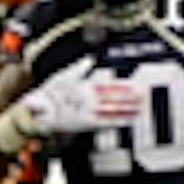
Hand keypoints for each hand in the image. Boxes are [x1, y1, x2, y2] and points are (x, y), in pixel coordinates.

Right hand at [3, 55, 144, 144]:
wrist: (37, 111)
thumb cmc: (49, 93)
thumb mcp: (63, 76)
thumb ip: (79, 68)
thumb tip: (90, 59)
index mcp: (85, 86)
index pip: (109, 86)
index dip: (124, 87)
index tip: (137, 86)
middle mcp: (89, 98)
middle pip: (114, 98)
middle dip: (131, 97)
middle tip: (146, 97)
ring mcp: (88, 111)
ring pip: (112, 110)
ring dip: (128, 109)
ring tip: (141, 108)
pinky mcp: (85, 123)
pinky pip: (104, 122)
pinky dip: (118, 121)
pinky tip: (128, 120)